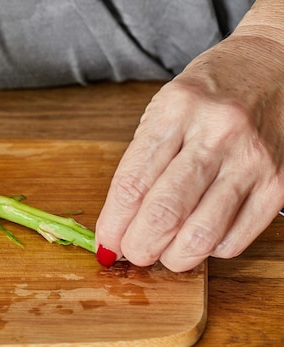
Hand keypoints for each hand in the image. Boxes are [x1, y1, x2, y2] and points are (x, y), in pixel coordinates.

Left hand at [95, 20, 283, 271]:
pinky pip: (236, 239)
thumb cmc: (208, 93)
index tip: (105, 243)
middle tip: (132, 252)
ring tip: (163, 253)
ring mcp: (251, 160)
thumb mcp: (164, 111)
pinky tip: (200, 237)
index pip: (131, 184)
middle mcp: (215, 134)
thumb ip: (142, 163)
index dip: (113, 224)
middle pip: (163, 213)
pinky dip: (210, 250)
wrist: (273, 66)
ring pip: (201, 234)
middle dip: (139, 246)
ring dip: (173, 257)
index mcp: (174, 111)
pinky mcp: (278, 183)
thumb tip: (120, 223)